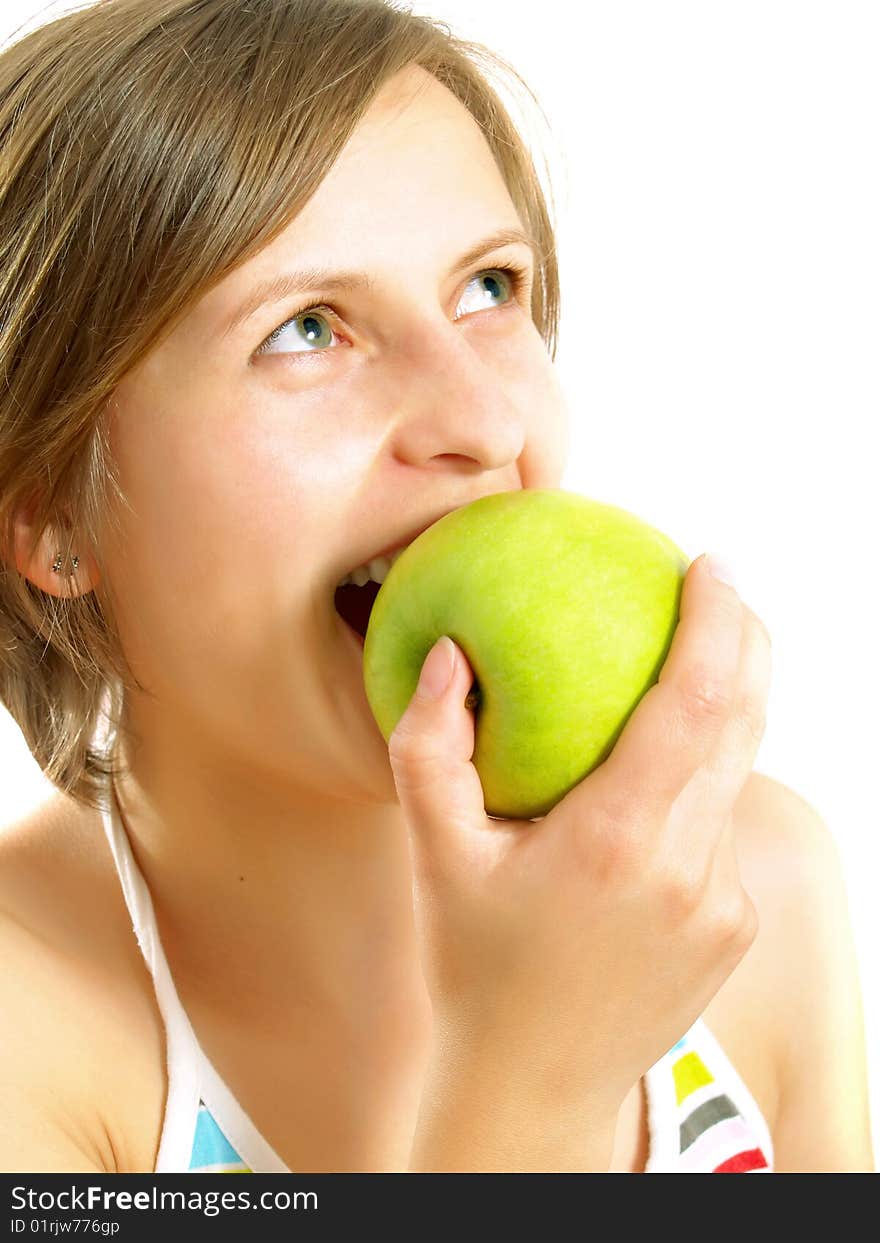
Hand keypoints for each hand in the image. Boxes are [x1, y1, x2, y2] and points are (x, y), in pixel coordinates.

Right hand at [388, 553, 770, 1158]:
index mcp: (616, 841)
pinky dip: (701, 777)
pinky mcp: (734, 924)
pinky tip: (654, 772)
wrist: (531, 1084)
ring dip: (726, 703)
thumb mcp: (433, 853)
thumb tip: (450, 654)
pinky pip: (722, 824)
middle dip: (745, 636)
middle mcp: (688, 869)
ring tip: (687, 656)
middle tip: (714, 582)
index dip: (719, 621)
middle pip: (747, 720)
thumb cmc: (471, 963)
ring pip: (741, 770)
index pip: (695, 703)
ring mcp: (722, 901)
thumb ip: (430, 747)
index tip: (711, 563)